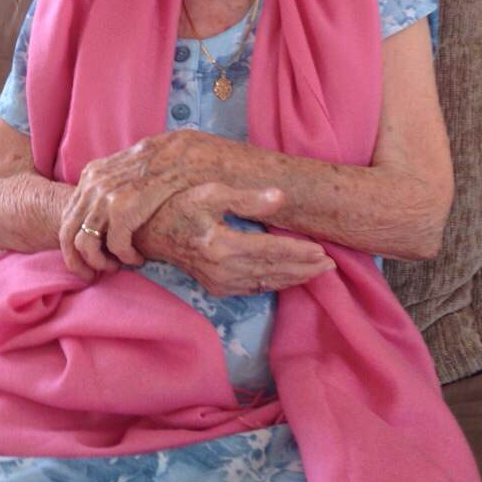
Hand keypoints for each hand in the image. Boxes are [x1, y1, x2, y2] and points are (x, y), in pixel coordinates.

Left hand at [56, 131, 230, 279]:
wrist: (184, 154)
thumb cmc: (163, 162)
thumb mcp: (126, 168)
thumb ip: (110, 185)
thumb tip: (102, 208)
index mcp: (90, 176)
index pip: (67, 217)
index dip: (72, 245)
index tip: (86, 260)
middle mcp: (92, 186)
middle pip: (67, 234)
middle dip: (77, 261)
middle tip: (93, 275)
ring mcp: (105, 198)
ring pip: (85, 245)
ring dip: (100, 263)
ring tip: (116, 267)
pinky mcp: (123, 210)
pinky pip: (115, 246)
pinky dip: (126, 257)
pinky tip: (139, 258)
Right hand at [132, 182, 335, 295]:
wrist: (151, 234)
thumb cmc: (181, 206)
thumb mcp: (210, 193)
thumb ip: (247, 197)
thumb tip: (281, 197)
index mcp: (220, 245)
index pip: (270, 252)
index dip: (298, 252)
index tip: (322, 248)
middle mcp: (221, 270)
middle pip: (273, 272)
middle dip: (304, 269)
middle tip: (331, 263)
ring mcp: (218, 283)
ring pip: (266, 284)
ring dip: (294, 278)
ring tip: (319, 271)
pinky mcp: (217, 288)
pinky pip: (254, 289)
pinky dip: (276, 283)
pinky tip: (291, 277)